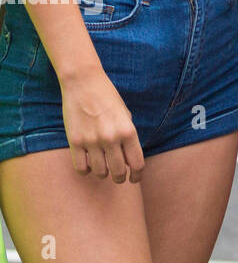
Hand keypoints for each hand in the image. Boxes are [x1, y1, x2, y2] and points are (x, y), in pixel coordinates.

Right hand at [60, 69, 144, 183]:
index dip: (137, 175)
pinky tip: (89, 164)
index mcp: (128, 131)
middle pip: (118, 172)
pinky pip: (81, 168)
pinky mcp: (75, 142)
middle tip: (120, 177)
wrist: (84, 84)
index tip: (135, 178)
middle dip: (121, 178)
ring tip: (104, 168)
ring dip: (103, 174)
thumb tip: (129, 159)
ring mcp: (92, 141)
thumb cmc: (108, 99)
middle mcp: (111, 138)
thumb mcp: (126, 115)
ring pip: (100, 173)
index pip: (137, 163)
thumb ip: (128, 137)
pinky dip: (86, 170)